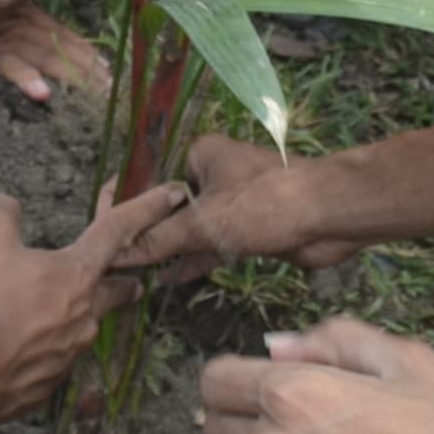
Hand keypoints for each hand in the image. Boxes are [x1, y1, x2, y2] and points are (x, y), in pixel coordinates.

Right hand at [0, 181, 188, 424]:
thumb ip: (4, 211)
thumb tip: (10, 209)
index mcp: (75, 274)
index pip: (118, 229)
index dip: (148, 206)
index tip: (177, 193)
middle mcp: (81, 317)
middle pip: (115, 292)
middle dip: (124, 283)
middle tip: (129, 280)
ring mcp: (65, 358)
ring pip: (78, 332)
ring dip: (69, 320)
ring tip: (47, 316)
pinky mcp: (43, 390)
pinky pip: (46, 366)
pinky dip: (35, 355)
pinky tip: (15, 351)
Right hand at [130, 129, 354, 280]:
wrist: (330, 216)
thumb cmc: (265, 203)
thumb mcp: (205, 223)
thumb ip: (160, 240)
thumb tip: (119, 255)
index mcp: (200, 154)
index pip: (151, 180)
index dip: (128, 208)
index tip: (104, 233)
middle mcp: (214, 173)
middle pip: (170, 207)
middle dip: (149, 234)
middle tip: (116, 260)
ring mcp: (233, 202)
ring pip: (192, 229)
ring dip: (170, 251)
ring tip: (136, 276)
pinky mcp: (249, 228)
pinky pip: (213, 244)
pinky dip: (194, 260)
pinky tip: (169, 280)